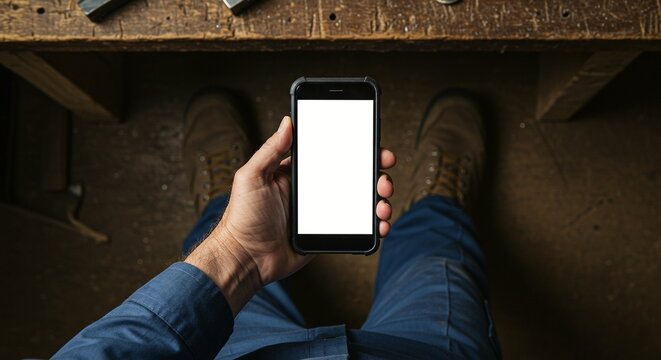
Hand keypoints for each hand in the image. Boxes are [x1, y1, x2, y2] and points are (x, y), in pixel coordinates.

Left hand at [186, 115, 395, 313]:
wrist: (245, 259)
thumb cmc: (241, 218)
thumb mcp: (252, 177)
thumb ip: (270, 150)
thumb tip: (287, 122)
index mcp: (298, 173)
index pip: (333, 154)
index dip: (356, 148)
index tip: (374, 144)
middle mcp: (314, 190)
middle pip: (354, 175)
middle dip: (375, 172)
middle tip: (384, 175)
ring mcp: (323, 213)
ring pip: (361, 200)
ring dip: (379, 198)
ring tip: (382, 203)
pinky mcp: (327, 234)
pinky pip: (357, 227)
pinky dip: (374, 224)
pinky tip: (380, 223)